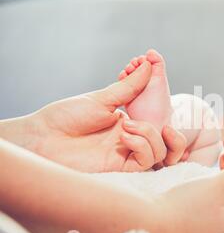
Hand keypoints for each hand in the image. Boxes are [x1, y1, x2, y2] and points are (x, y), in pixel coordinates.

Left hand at [0, 62, 185, 171]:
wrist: (42, 137)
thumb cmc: (66, 116)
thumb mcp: (102, 98)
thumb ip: (130, 86)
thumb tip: (149, 64)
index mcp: (129, 122)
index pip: (160, 123)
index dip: (168, 116)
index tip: (170, 102)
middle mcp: (131, 139)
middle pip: (165, 142)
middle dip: (172, 135)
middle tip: (158, 125)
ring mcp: (126, 154)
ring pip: (158, 152)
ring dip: (150, 135)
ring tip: (126, 125)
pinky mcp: (119, 168)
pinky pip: (144, 162)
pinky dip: (142, 146)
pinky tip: (124, 136)